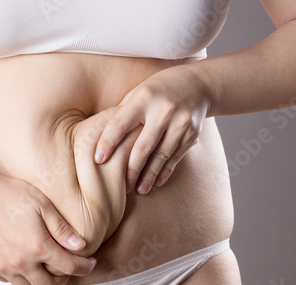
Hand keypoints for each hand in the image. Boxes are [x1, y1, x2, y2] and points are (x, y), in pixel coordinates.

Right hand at [0, 173, 96, 284]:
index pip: (69, 267)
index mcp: (38, 247)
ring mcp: (3, 267)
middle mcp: (21, 262)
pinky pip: (8, 280)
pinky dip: (18, 275)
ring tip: (42, 265)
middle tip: (66, 268)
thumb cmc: (11, 195)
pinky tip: (21, 260)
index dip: (84, 268)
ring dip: (39, 280)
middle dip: (62, 280)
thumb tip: (80, 246)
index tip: (90, 264)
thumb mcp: (42, 205)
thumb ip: (61, 229)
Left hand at [94, 65, 209, 193]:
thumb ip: (123, 112)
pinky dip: (165, 171)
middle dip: (131, 169)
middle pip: (142, 146)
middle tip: (122, 186)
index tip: (98, 159)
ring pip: (161, 155)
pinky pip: (176, 157)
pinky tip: (156, 182)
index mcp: (143, 98)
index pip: (120, 124)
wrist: (198, 84)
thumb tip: (99, 136)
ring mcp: (180, 122)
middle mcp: (163, 110)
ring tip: (139, 190)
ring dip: (149, 175)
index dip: (107, 142)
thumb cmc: (157, 91)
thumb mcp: (138, 93)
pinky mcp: (192, 133)